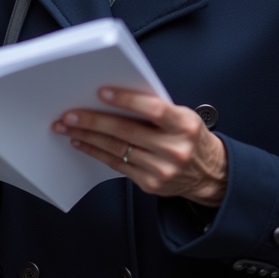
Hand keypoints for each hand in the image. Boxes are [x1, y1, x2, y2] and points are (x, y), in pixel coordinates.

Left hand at [53, 88, 227, 206]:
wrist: (210, 174)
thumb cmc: (192, 137)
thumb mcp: (184, 116)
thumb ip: (156, 108)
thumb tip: (116, 97)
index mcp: (184, 125)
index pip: (153, 110)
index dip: (126, 101)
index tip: (101, 92)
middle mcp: (174, 149)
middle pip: (126, 132)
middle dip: (94, 121)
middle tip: (70, 114)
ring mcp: (161, 170)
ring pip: (117, 150)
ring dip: (89, 137)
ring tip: (68, 127)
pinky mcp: (150, 184)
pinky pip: (118, 166)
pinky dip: (97, 153)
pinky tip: (83, 143)